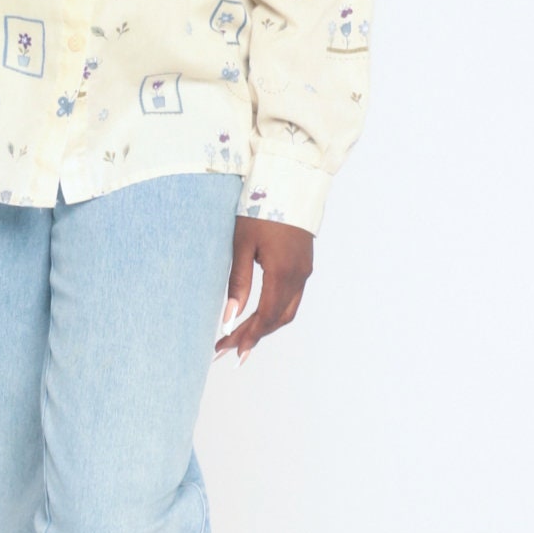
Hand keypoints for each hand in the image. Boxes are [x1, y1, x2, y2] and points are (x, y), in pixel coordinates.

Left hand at [215, 217, 313, 364]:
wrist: (289, 183)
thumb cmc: (261, 209)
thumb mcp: (242, 244)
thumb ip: (238, 282)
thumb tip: (230, 317)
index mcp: (283, 272)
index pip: (265, 316)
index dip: (247, 336)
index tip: (228, 349)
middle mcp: (298, 276)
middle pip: (278, 319)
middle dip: (253, 336)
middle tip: (229, 349)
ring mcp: (304, 271)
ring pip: (287, 311)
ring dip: (265, 327)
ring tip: (241, 339)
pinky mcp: (304, 264)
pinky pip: (292, 298)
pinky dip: (275, 313)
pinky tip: (259, 317)